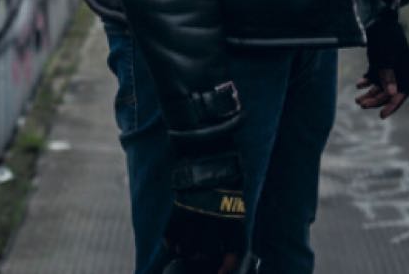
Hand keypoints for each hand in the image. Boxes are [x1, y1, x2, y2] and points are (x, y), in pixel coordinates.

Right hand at [165, 149, 246, 273]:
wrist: (207, 146)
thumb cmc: (226, 165)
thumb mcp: (237, 188)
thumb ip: (234, 210)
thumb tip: (231, 230)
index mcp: (233, 217)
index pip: (233, 252)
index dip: (227, 265)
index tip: (222, 271)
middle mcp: (215, 222)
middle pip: (207, 254)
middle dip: (203, 258)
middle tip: (199, 257)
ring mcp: (195, 217)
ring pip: (187, 248)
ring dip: (186, 251)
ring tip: (185, 250)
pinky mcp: (178, 209)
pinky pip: (171, 234)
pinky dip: (171, 241)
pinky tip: (171, 244)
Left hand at [355, 12, 408, 118]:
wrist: (376, 14)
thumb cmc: (383, 32)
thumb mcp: (385, 53)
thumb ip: (388, 73)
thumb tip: (391, 93)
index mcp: (405, 66)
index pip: (403, 91)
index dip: (394, 104)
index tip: (382, 114)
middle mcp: (398, 67)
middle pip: (389, 90)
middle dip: (376, 99)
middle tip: (361, 105)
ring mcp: (389, 63)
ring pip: (381, 84)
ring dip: (370, 92)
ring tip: (357, 100)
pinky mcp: (379, 59)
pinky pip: (375, 75)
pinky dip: (367, 80)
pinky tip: (359, 84)